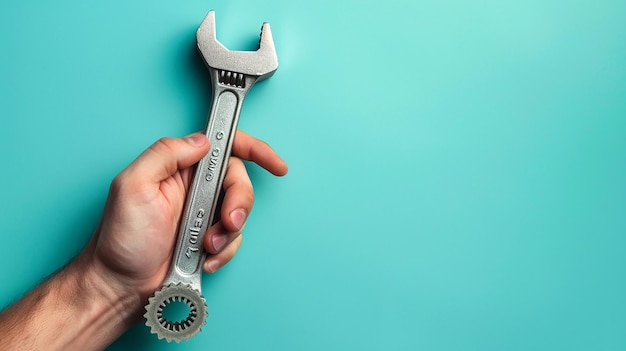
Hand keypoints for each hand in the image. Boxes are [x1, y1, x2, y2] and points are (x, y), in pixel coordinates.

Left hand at [83, 131, 286, 312]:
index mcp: (178, 168)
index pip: (223, 146)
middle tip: (227, 222)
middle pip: (238, 181)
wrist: (120, 286)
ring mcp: (203, 214)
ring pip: (240, 212)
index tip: (275, 164)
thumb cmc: (121, 239)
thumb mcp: (132, 185)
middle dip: (240, 202)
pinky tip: (205, 259)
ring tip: (206, 246)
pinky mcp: (208, 239)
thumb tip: (201, 141)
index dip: (254, 149)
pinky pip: (234, 239)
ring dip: (229, 231)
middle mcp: (194, 187)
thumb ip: (165, 154)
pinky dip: (225, 251)